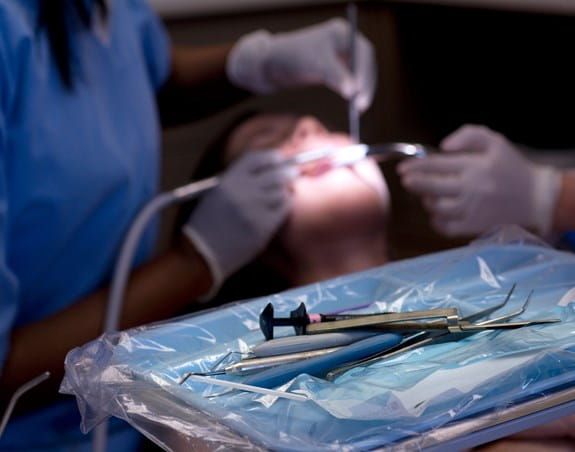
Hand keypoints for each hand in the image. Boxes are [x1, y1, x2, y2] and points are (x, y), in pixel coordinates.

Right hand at [184, 150, 291, 293]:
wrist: (202, 253)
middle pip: (275, 174)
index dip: (271, 157)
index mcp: (228, 180)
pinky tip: (279, 209)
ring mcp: (255, 209)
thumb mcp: (217, 193)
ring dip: (284, 192)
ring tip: (283, 194)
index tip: (279, 159)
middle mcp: (242, 191)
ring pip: (282, 192)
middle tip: (292, 174)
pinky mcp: (264, 226)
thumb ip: (238, 181)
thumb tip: (268, 171)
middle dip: (287, 172)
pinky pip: (282, 210)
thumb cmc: (208, 224)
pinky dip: (284, 207)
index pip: (256, 159)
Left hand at [227, 18, 376, 111]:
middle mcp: (344, 42)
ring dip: (361, 90)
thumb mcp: (317, 65)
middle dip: (365, 84)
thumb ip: (336, 75)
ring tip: (357, 109)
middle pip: (365, 64)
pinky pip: (351, 80)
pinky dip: (353, 91)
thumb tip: (353, 91)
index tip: (360, 92)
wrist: (274, 63)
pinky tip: (352, 103)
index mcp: (341, 33)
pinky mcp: (336, 67)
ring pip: (359, 73)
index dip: (365, 73)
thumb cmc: (293, 58)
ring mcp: (341, 54)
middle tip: (361, 105)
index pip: (363, 53)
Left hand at [397, 125, 560, 236]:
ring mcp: (471, 210)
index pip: (437, 165)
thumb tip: (443, 146)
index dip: (416, 166)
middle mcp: (471, 189)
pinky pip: (445, 227)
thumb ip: (468, 135)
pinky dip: (436, 220)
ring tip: (427, 194)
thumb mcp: (494, 142)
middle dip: (414, 183)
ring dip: (427, 200)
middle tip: (406, 180)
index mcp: (475, 166)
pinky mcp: (473, 227)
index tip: (402, 168)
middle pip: (432, 187)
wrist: (535, 198)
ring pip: (437, 207)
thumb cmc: (509, 166)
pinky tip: (438, 211)